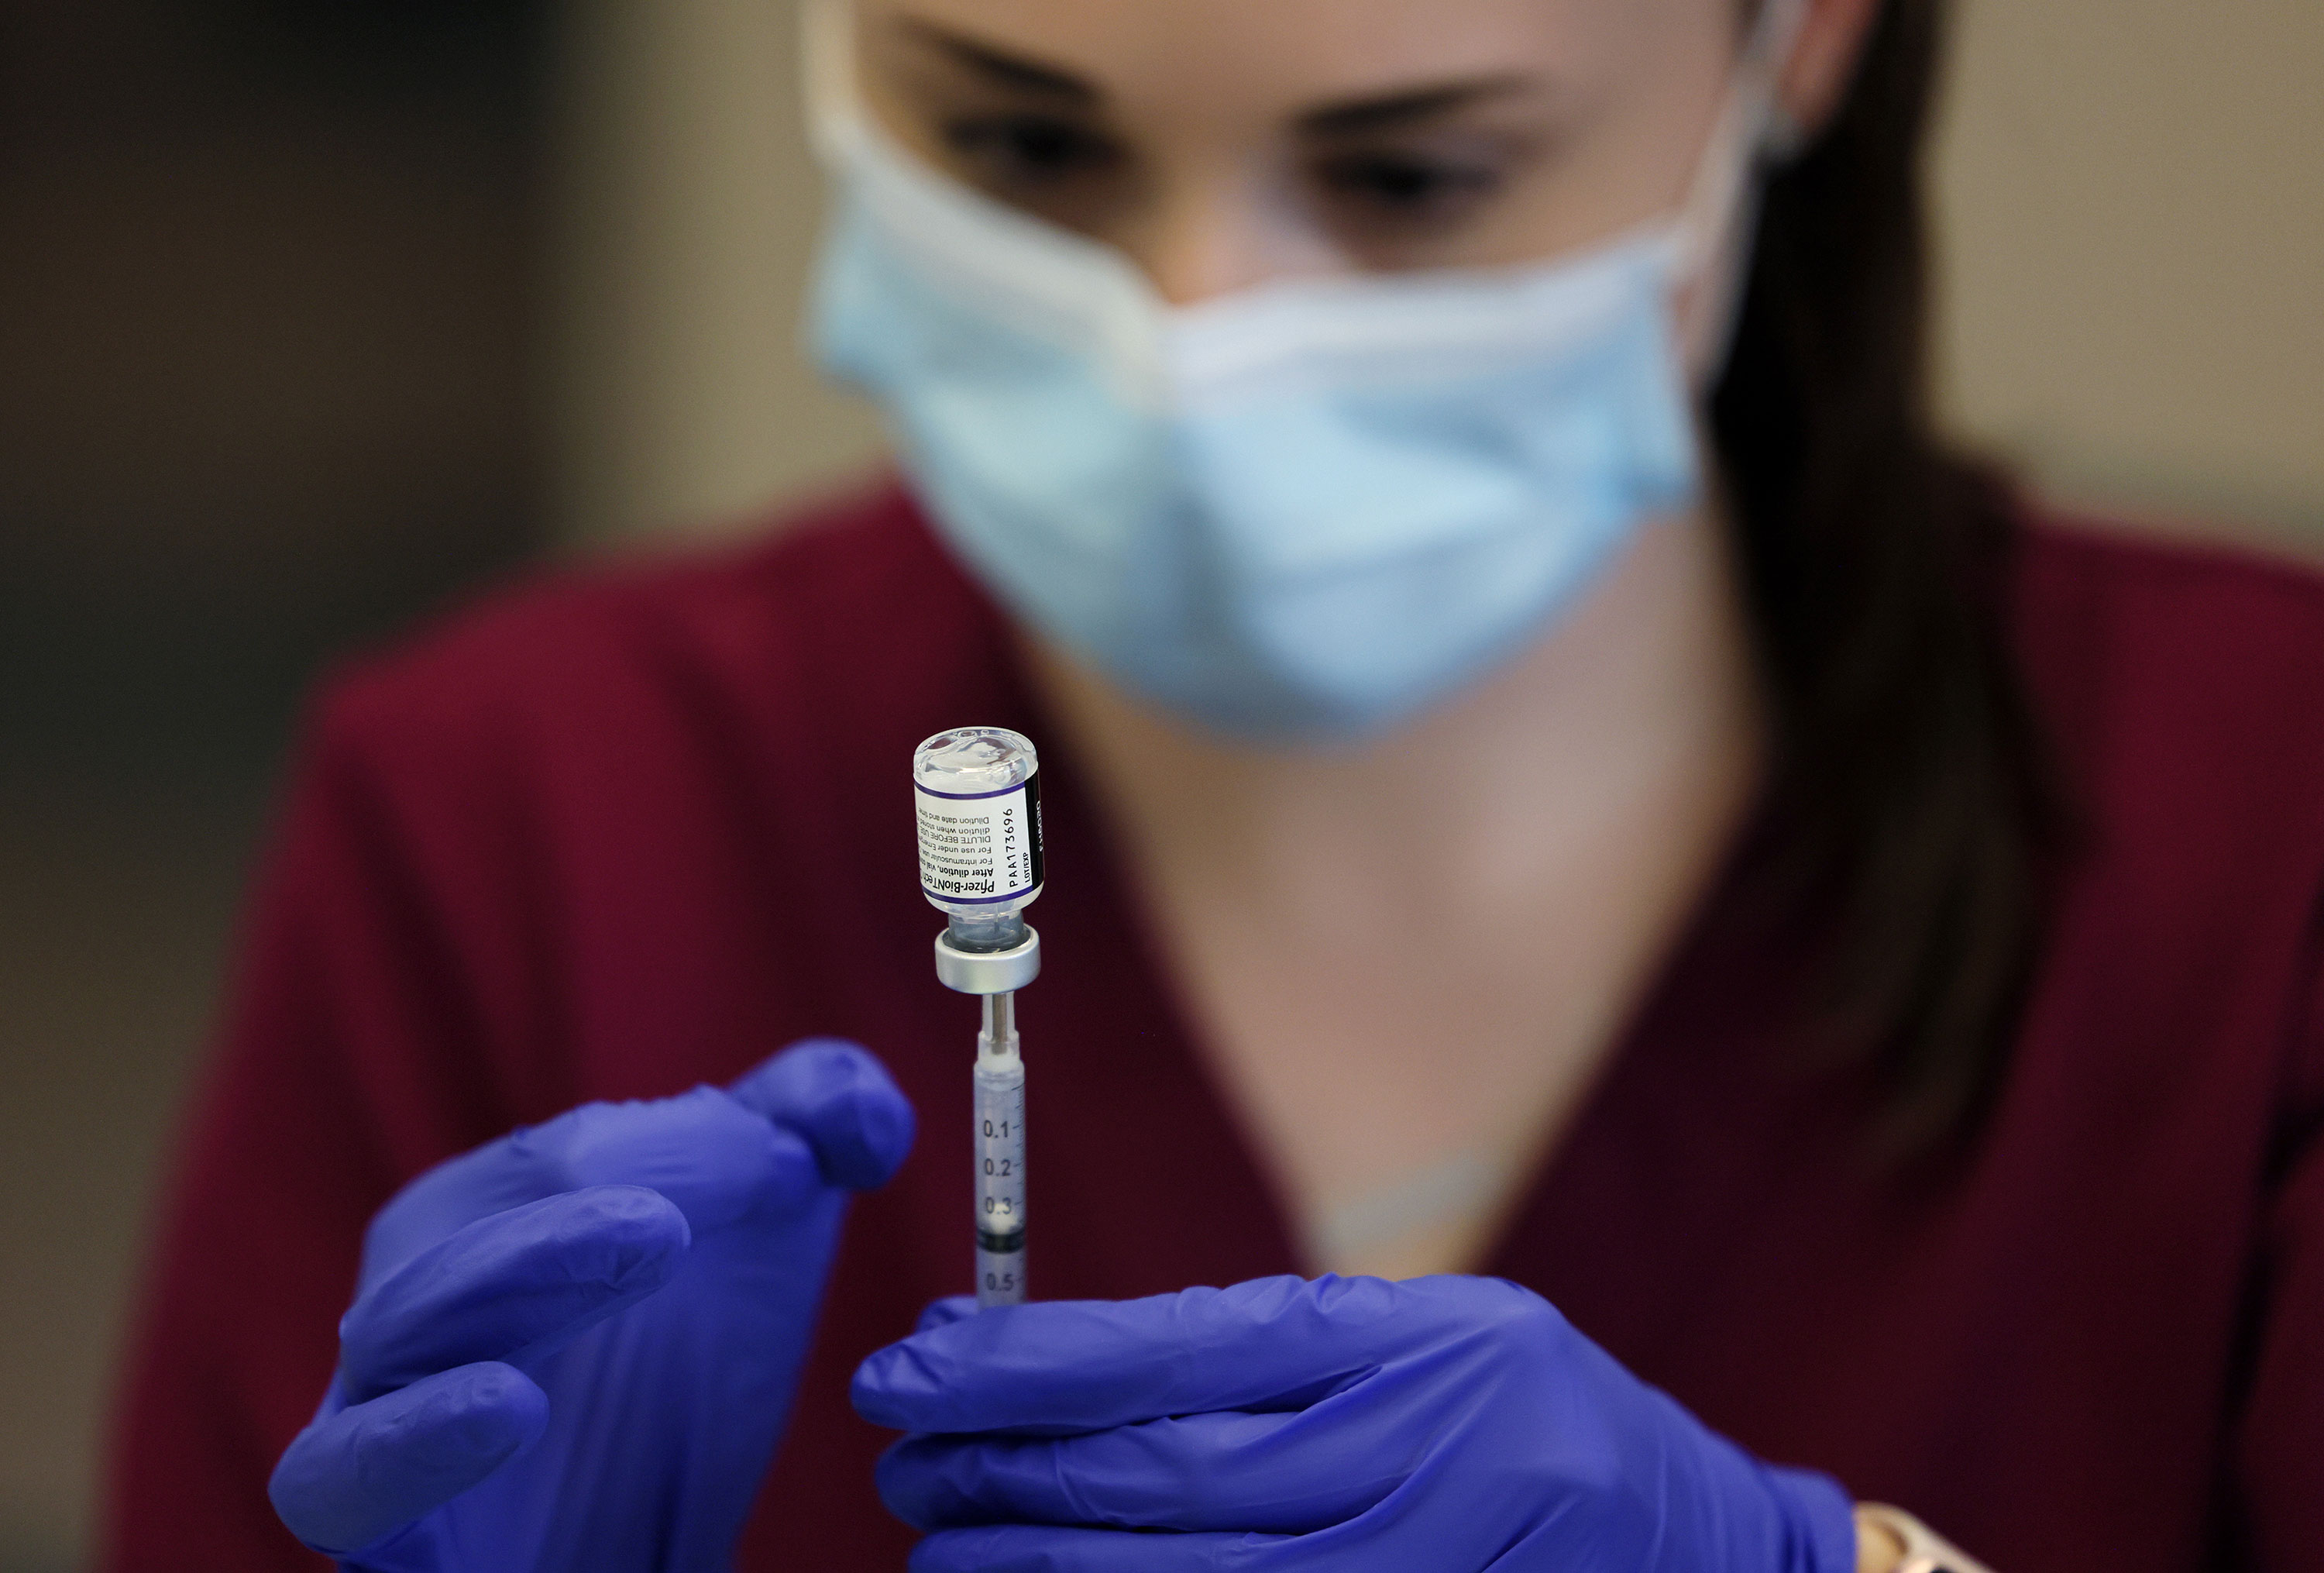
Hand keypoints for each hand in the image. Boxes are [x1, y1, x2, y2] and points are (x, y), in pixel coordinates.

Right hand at [269, 1039, 914, 1571]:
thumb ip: (818, 1126)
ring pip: (395, 1328)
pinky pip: (339, 1479)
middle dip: (601, 1179)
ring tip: (653, 1239)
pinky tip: (512, 1403)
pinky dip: (409, 1438)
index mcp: (487, 1214)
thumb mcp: (771, 1233)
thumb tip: (859, 1115)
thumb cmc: (687, 1382)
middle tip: (747, 1174)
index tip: (790, 1161)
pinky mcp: (377, 1531)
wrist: (648, 1558)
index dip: (680, 1141)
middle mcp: (415, 1302)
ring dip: (521, 1269)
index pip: (561, 1152)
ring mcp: (381, 1412)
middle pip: (464, 1213)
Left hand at [855, 1274, 1855, 1571]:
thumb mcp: (1417, 1335)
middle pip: (1159, 1480)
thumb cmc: (1529, 1412)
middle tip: (899, 1461)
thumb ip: (1263, 1351)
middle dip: (1004, 1471)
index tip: (912, 1364)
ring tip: (938, 1556)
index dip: (1024, 1365)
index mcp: (1405, 1354)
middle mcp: (1407, 1470)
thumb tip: (1062, 1371)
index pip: (1171, 1357)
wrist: (1690, 1549)